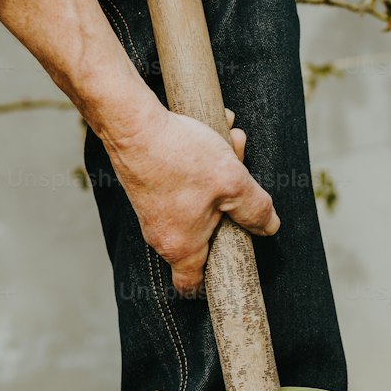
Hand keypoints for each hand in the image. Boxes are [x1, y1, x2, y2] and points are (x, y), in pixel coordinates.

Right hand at [0, 0, 278, 294]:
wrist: (119, 104)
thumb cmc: (173, 150)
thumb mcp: (230, 179)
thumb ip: (255, 207)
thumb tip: (271, 225)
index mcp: (179, 244)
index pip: (190, 286)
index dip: (209, 284)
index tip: (226, 275)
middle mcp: (158, 226)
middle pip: (202, 227)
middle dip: (228, 201)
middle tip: (240, 170)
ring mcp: (147, 195)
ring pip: (193, 190)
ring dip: (217, 165)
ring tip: (228, 136)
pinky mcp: (140, 162)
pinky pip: (180, 162)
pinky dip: (198, 146)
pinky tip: (211, 120)